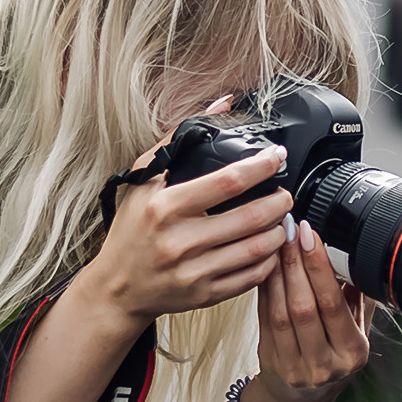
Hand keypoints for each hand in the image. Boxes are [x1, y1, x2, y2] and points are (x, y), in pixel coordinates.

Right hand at [77, 100, 291, 325]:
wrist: (117, 286)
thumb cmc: (131, 231)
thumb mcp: (142, 182)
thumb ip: (178, 142)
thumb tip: (219, 106)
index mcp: (164, 207)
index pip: (226, 182)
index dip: (260, 168)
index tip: (276, 158)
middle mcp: (179, 241)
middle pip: (250, 218)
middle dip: (279, 202)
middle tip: (284, 194)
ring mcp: (193, 272)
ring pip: (257, 249)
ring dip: (279, 231)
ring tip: (280, 218)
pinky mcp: (204, 295)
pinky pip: (252, 277)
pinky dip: (269, 259)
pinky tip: (269, 247)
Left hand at [247, 220, 371, 401]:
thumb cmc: (330, 364)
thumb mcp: (356, 337)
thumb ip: (357, 303)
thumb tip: (355, 261)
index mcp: (351, 354)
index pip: (334, 305)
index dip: (321, 268)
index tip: (312, 237)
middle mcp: (324, 363)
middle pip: (305, 306)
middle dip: (296, 263)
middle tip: (291, 231)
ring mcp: (294, 365)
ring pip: (281, 311)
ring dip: (278, 272)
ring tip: (277, 242)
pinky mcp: (269, 360)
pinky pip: (264, 317)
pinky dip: (264, 288)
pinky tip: (265, 266)